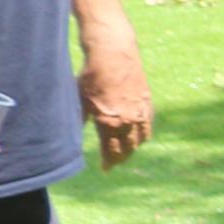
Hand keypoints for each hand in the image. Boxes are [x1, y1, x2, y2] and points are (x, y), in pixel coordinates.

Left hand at [78, 17, 152, 165]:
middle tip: (114, 162)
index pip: (112, 151)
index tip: (105, 169)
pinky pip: (148, 125)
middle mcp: (129, 121)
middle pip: (128, 149)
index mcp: (110, 123)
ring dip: (134, 147)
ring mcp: (141, 112)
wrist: (114, 54)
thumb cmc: (92, 75)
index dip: (108, 162)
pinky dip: (143, 133)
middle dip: (121, 158)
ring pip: (141, 139)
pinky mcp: (147, 102)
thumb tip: (75, 133)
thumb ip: (80, 119)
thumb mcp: (81, 100)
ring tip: (127, 150)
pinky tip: (139, 134)